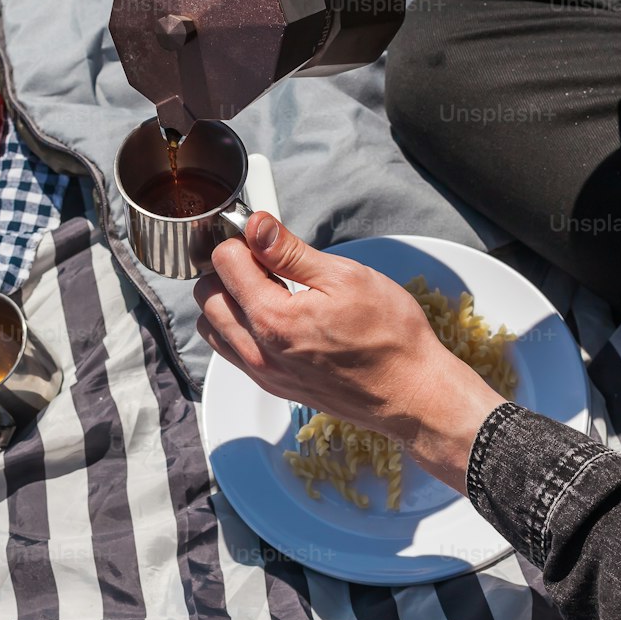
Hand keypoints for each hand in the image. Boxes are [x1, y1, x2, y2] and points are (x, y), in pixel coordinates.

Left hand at [195, 214, 503, 492]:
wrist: (413, 394)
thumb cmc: (390, 337)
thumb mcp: (345, 277)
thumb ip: (289, 251)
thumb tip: (255, 226)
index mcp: (273, 319)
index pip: (224, 263)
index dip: (242, 240)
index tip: (263, 238)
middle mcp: (259, 351)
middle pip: (208, 295)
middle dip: (228, 269)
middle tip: (264, 260)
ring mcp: (264, 373)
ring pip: (214, 326)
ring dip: (229, 301)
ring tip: (267, 288)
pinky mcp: (273, 386)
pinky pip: (232, 352)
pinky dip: (238, 328)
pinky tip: (272, 317)